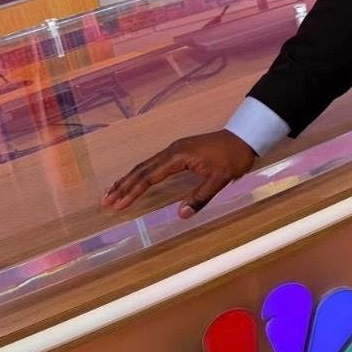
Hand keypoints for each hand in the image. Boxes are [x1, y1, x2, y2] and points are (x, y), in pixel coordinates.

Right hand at [101, 129, 257, 218]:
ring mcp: (175, 149)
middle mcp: (172, 151)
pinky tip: (136, 180)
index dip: (133, 191)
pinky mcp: (179, 151)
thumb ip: (201, 197)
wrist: (245, 136)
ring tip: (112, 192)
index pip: (150, 176)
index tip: (119, 204)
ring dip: (128, 179)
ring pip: (145, 165)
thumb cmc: (233, 157)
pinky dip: (140, 173)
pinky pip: (154, 163)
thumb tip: (180, 215)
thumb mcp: (220, 179)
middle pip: (142, 170)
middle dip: (123, 185)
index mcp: (178, 156)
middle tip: (106, 201)